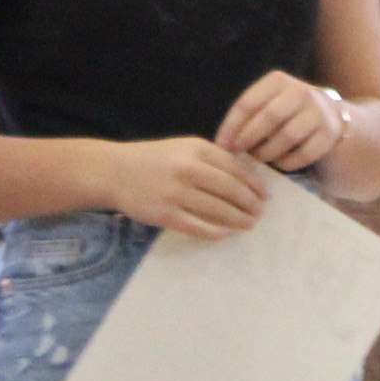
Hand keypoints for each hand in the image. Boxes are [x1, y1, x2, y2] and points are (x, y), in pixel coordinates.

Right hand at [102, 137, 266, 240]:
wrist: (113, 172)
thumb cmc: (154, 159)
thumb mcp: (183, 147)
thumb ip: (211, 158)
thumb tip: (246, 177)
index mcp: (196, 149)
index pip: (235, 167)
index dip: (254, 183)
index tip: (266, 194)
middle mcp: (188, 169)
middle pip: (231, 190)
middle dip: (250, 203)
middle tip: (260, 212)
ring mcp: (176, 193)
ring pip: (218, 210)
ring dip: (238, 219)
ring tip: (249, 223)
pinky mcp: (165, 215)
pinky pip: (198, 227)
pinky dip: (216, 232)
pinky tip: (226, 233)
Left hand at [218, 71, 345, 173]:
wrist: (330, 115)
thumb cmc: (286, 112)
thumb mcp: (267, 103)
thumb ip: (247, 117)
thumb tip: (223, 144)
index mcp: (278, 81)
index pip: (248, 103)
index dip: (231, 127)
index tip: (222, 145)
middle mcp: (300, 91)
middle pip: (268, 117)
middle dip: (248, 139)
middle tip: (238, 154)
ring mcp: (318, 111)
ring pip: (287, 137)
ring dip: (268, 152)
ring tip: (259, 158)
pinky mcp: (330, 133)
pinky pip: (304, 154)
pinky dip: (288, 162)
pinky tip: (280, 163)